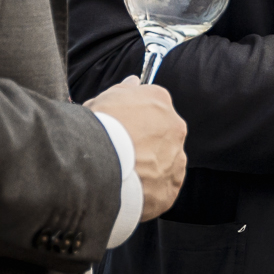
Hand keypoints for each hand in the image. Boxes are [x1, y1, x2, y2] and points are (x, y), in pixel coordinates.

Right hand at [87, 76, 187, 220]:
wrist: (98, 164)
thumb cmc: (98, 126)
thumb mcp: (105, 99)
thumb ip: (124, 89)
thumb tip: (134, 81)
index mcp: (160, 101)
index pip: (154, 107)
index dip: (137, 120)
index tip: (123, 130)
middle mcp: (175, 127)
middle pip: (164, 135)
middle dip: (147, 143)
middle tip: (122, 153)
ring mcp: (176, 159)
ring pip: (167, 162)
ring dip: (151, 168)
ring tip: (124, 176)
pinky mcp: (170, 189)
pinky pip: (163, 189)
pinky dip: (150, 192)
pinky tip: (131, 192)